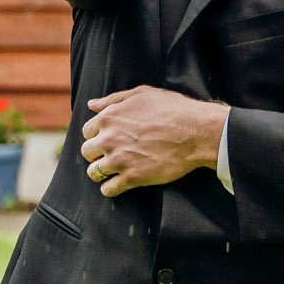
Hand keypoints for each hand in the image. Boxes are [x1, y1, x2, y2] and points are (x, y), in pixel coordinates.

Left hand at [81, 86, 227, 196]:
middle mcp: (108, 139)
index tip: (108, 140)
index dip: (97, 135)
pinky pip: (108, 189)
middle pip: (87, 152)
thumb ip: (114, 99)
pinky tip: (120, 183)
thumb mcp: (143, 94)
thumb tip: (91, 105)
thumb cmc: (172, 109)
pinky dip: (111, 188)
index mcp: (108, 118)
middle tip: (111, 155)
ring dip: (101, 173)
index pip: (88, 131)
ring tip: (113, 171)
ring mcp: (119, 160)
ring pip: (94, 172)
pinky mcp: (132, 178)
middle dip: (97, 154)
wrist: (195, 132)